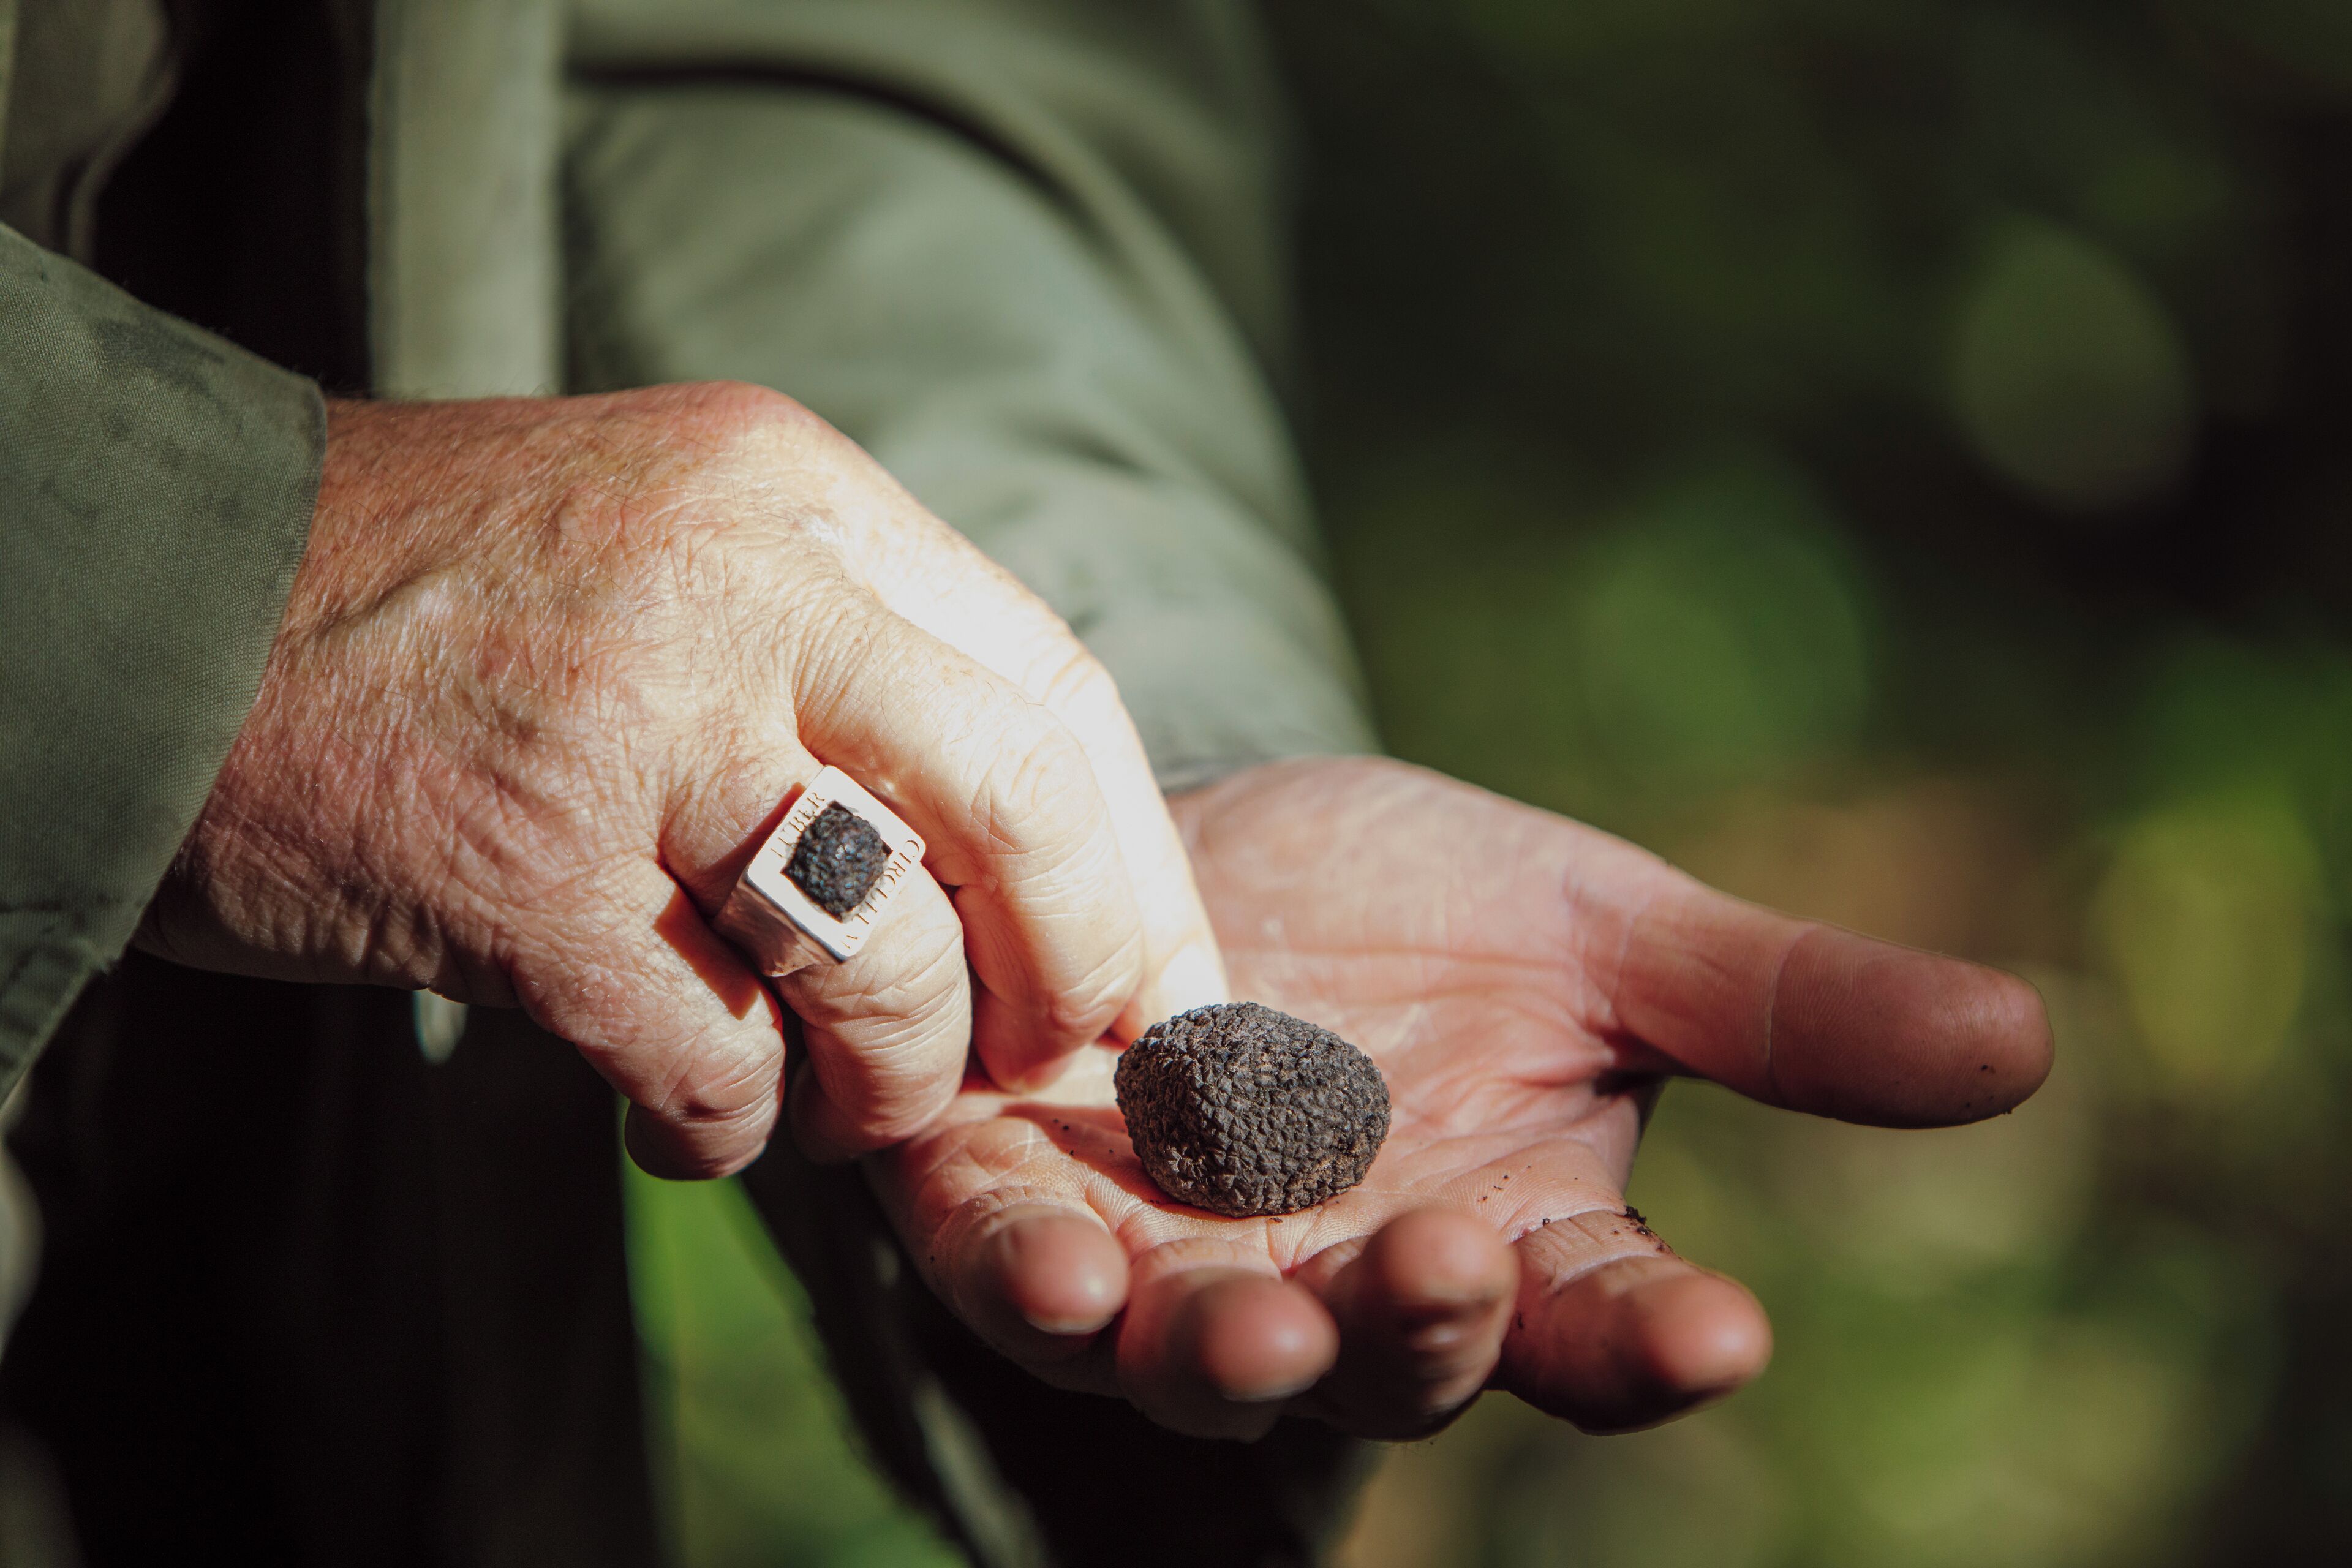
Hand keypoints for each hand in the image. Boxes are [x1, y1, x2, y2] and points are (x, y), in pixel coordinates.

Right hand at [136, 385, 1222, 1175]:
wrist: (145, 596)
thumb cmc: (432, 602)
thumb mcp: (677, 551)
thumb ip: (848, 661)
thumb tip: (1030, 870)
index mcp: (796, 501)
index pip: (1057, 692)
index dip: (1137, 871)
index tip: (1163, 993)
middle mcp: (736, 587)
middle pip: (1021, 808)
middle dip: (1076, 972)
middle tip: (1047, 1063)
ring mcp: (627, 728)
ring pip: (879, 953)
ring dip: (886, 1076)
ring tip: (829, 1095)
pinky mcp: (515, 875)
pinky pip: (714, 1057)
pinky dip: (731, 1126)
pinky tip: (689, 1114)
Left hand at [866, 756, 2051, 1437]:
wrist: (1206, 843)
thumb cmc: (1418, 902)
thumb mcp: (1601, 932)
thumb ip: (1772, 1004)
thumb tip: (2026, 1038)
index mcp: (1512, 1240)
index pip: (1606, 1330)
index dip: (1662, 1343)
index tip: (1720, 1331)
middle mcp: (1348, 1288)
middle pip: (1399, 1362)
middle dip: (1424, 1332)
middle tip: (1454, 1269)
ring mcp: (1179, 1268)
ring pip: (1205, 1359)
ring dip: (1226, 1356)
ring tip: (1253, 1327)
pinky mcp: (1019, 1211)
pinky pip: (1016, 1279)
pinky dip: (1035, 1280)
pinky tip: (1057, 1260)